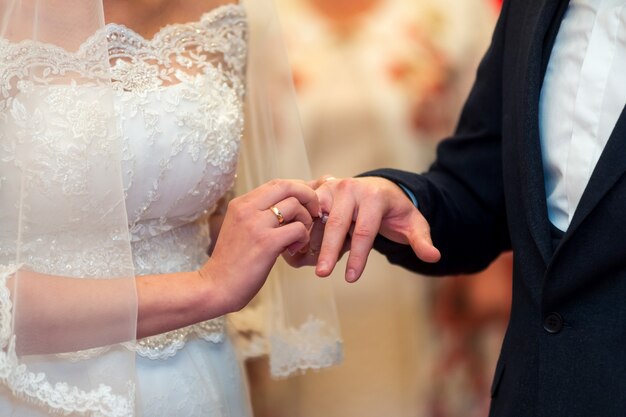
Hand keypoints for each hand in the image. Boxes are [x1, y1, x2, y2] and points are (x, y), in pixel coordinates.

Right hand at [200, 179, 319, 311]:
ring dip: (306, 221)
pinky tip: (295, 249)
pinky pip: (298, 229)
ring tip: (300, 237)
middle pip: (288, 186)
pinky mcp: (266, 242)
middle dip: (309, 196)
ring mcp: (256, 224)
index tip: (306, 203)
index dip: (298, 190)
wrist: (215, 288)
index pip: (277, 183)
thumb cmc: (231, 263)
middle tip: (314, 212)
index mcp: (241, 204)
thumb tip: (288, 206)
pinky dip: (303, 238)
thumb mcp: (240, 230)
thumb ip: (259, 215)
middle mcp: (247, 209)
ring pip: (296, 206)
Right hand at [314, 176, 439, 281]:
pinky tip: (300, 250)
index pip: (365, 231)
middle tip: (322, 274)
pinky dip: (304, 231)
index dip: (358, 257)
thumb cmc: (395, 211)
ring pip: (318, 217)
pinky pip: (308, 213)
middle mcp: (350, 188)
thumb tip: (433, 257)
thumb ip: (421, 241)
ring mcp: (332, 188)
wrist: (379, 189)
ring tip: (304, 263)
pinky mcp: (318, 192)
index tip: (351, 279)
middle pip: (337, 224)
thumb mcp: (413, 225)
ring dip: (311, 241)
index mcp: (375, 196)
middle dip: (328, 250)